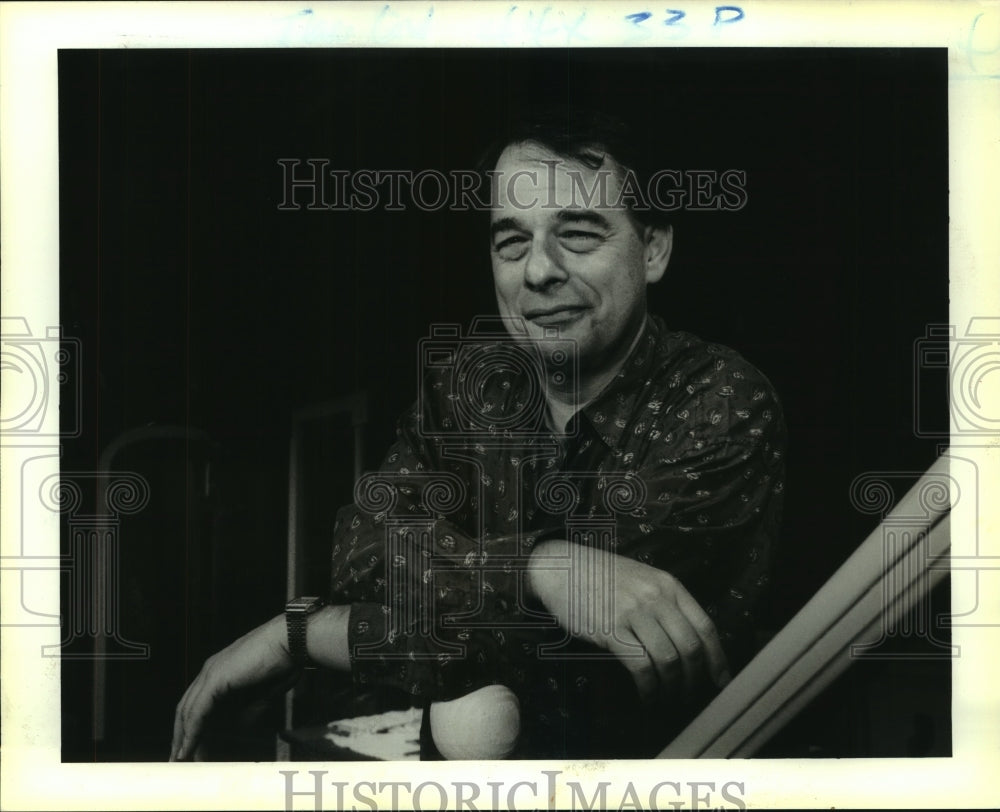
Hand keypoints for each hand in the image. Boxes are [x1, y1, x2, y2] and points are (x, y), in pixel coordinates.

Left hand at [170, 614, 291, 760]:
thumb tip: (240, 727)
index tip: (194, 747)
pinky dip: (191, 732)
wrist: (292, 641)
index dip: (194, 726)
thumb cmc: (285, 661)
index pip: (198, 703)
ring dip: (183, 737)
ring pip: (187, 711)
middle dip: (182, 734)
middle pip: (186, 708)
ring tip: (181, 759)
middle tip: (181, 758)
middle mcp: (210, 670)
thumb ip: (249, 709)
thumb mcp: (263, 693)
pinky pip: (197, 712)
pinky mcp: (215, 679)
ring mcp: (210, 673)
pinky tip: (189, 748)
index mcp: (221, 670)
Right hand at [527, 539, 730, 700]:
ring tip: (667, 698)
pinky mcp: (611, 630)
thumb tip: (687, 642)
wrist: (561, 567)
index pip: (705, 626)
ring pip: (668, 659)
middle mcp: (656, 597)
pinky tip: (647, 696)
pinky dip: (649, 688)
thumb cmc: (601, 576)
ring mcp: (633, 613)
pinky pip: (641, 666)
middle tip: (690, 695)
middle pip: (690, 647)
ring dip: (672, 687)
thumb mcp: (642, 579)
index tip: (720, 680)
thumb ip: (665, 603)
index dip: (718, 658)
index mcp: (668, 585)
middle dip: (695, 678)